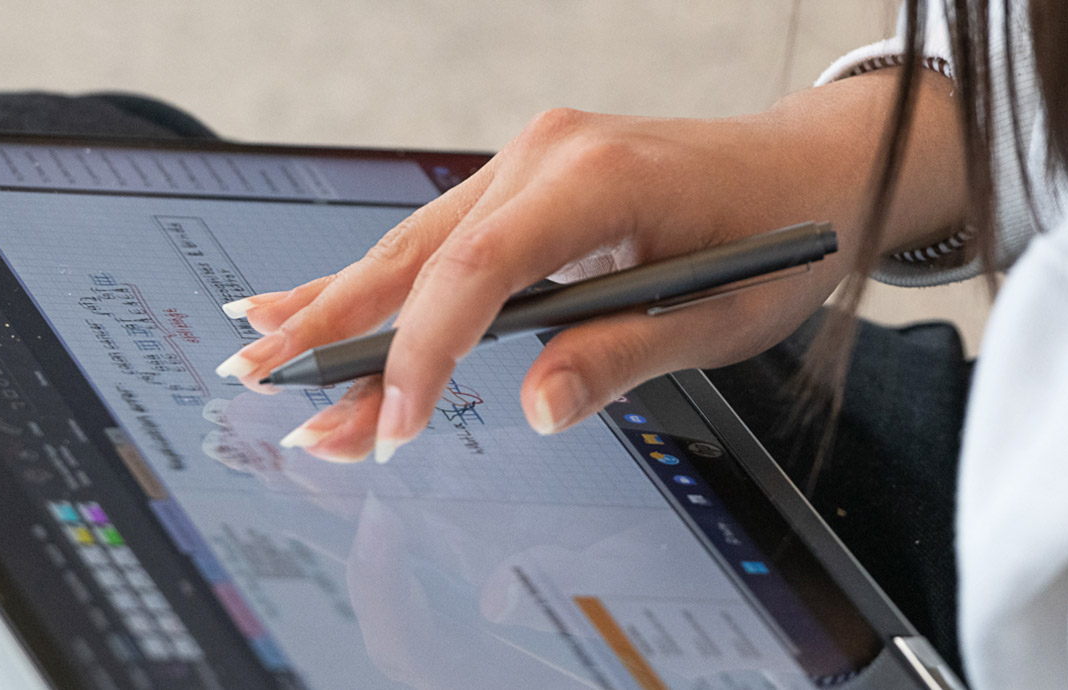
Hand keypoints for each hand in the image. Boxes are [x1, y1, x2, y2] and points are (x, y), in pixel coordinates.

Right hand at [216, 73, 964, 462]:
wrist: (808, 170)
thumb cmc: (776, 235)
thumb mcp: (716, 315)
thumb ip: (618, 358)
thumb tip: (536, 408)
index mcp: (596, 178)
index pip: (479, 271)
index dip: (423, 353)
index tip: (391, 425)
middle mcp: (546, 153)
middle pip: (419, 253)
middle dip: (339, 328)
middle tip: (267, 385)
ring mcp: (527, 158)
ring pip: (412, 242)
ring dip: (337, 304)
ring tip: (259, 349)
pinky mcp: (523, 178)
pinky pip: (437, 235)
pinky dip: (378, 277)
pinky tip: (312, 299)